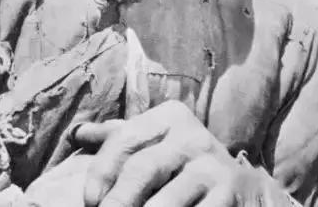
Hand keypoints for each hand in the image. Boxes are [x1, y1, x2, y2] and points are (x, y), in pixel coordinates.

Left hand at [73, 100, 288, 206]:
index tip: (88, 200)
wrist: (239, 184)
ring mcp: (213, 167)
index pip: (127, 138)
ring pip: (167, 201)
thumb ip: (120, 138)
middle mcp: (193, 136)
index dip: (102, 170)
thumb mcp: (155, 141)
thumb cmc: (181, 162)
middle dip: (119, 200)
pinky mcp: (228, 196)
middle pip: (144, 169)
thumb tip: (78, 133)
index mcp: (170, 117)